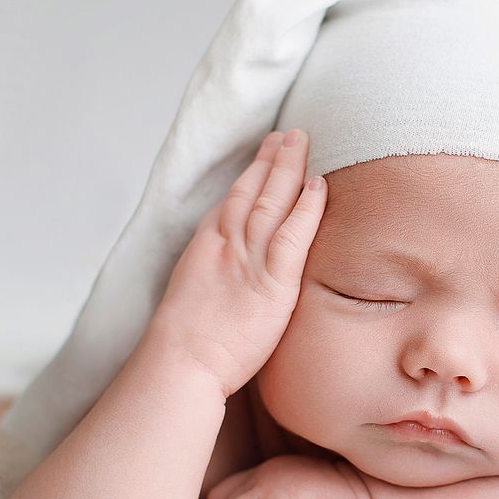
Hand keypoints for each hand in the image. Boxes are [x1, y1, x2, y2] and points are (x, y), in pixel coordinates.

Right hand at [149, 129, 326, 398]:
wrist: (180, 363)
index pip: (230, 204)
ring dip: (288, 168)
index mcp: (205, 250)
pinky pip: (292, 235)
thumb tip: (226, 288)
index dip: (249, 177)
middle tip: (287, 135)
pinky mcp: (273, 282)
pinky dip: (306, 207)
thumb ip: (214, 284)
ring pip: (271, 201)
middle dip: (271, 160)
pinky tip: (318, 185)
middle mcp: (225, 245)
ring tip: (302, 142)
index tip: (264, 157)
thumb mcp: (192, 302)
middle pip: (251, 191)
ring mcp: (248, 260)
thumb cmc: (182, 349)